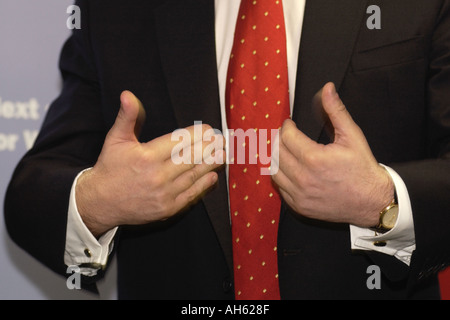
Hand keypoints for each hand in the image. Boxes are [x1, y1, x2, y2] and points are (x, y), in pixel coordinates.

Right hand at [76, 91, 224, 236]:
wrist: (101, 202)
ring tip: (223, 153)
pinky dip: (203, 185)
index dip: (198, 133)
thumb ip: (127, 117)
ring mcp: (164, 194)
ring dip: (211, 164)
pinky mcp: (167, 208)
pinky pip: (190, 195)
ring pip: (194, 175)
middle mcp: (157, 175)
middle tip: (221, 139)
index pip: (180, 141)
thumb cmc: (110, 167)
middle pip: (191, 157)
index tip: (208, 128)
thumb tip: (128, 95)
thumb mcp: (115, 139)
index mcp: (147, 156)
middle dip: (209, 147)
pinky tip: (212, 175)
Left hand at [272, 83, 393, 227]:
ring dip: (276, 158)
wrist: (372, 201)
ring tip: (285, 151)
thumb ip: (336, 110)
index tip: (289, 124)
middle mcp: (303, 178)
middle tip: (287, 135)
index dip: (286, 127)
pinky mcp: (299, 207)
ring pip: (274, 171)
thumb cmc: (362, 168)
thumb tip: (326, 89)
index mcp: (314, 159)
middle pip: (277, 153)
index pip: (287, 137)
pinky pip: (280, 188)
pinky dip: (281, 177)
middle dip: (279, 140)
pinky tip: (290, 169)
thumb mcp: (352, 135)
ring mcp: (300, 195)